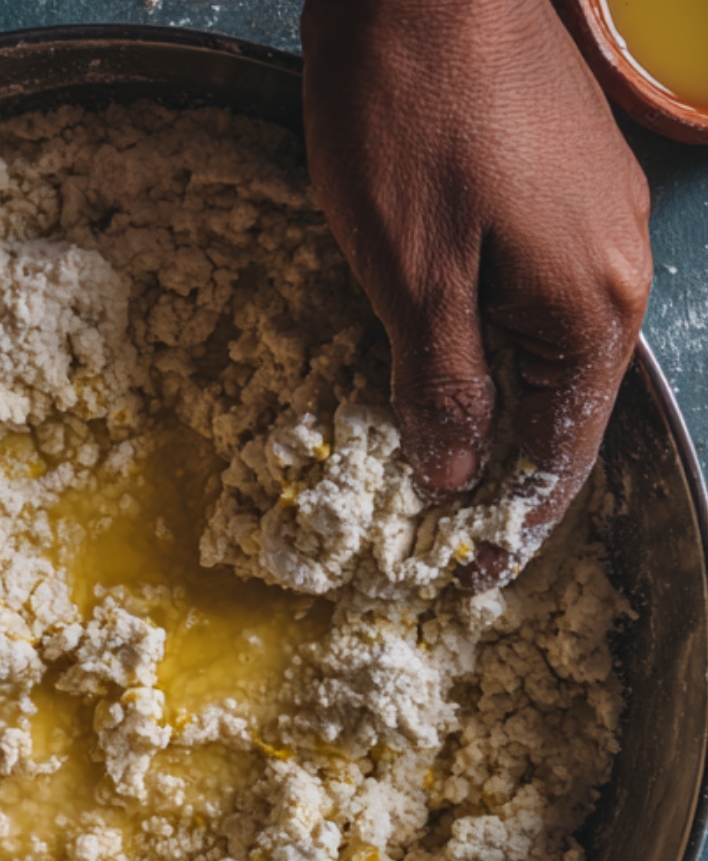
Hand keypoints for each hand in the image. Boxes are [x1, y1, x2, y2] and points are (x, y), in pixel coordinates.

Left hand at [301, 0, 651, 584]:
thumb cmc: (411, 117)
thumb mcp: (411, 273)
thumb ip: (444, 383)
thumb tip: (459, 476)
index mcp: (585, 309)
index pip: (560, 456)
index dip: (514, 528)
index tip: (469, 583)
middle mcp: (608, 276)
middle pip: (559, 414)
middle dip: (503, 483)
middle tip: (442, 542)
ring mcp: (587, 229)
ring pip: (540, 361)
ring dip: (493, 422)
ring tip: (438, 479)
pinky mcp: (551, 196)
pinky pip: (526, 308)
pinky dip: (486, 358)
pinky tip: (442, 380)